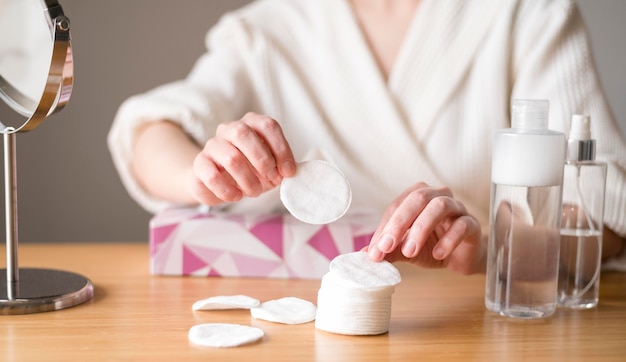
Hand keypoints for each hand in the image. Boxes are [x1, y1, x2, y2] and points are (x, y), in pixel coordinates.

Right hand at [190, 112, 295, 204]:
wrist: (216, 183)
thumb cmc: (249, 171)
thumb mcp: (270, 168)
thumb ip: (280, 167)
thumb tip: (289, 172)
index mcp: (251, 124)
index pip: (267, 126)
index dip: (281, 149)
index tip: (288, 171)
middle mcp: (229, 129)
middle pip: (244, 133)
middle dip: (262, 160)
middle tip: (271, 178)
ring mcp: (212, 145)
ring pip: (231, 157)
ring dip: (248, 180)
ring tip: (255, 192)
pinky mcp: (200, 164)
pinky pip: (213, 176)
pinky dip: (229, 190)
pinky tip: (237, 196)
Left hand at [365, 182, 484, 273]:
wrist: (461, 258)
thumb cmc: (432, 247)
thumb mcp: (406, 250)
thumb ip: (389, 250)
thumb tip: (366, 254)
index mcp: (417, 197)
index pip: (397, 206)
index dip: (384, 228)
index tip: (375, 251)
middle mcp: (437, 196)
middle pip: (417, 198)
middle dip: (399, 222)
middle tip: (388, 246)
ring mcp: (457, 207)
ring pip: (439, 206)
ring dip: (421, 228)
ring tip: (410, 251)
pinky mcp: (472, 223)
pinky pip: (462, 224)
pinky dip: (448, 239)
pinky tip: (438, 254)